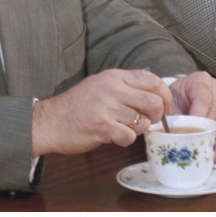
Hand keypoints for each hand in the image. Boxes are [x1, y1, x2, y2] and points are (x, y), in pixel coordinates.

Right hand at [31, 69, 171, 156]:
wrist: (50, 121)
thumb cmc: (77, 105)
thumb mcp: (100, 84)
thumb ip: (124, 84)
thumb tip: (153, 89)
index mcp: (114, 76)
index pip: (153, 80)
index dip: (165, 95)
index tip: (164, 106)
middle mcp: (112, 88)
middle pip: (154, 102)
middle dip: (157, 115)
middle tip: (148, 121)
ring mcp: (107, 107)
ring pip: (144, 121)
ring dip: (138, 129)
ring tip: (124, 127)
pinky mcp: (103, 127)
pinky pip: (130, 137)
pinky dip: (126, 140)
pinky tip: (114, 136)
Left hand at [169, 72, 215, 161]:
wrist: (182, 91)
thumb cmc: (177, 95)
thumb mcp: (171, 101)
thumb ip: (173, 116)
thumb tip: (173, 136)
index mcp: (201, 81)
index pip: (203, 100)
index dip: (200, 118)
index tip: (194, 135)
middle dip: (211, 135)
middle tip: (205, 153)